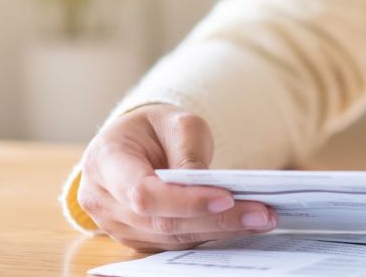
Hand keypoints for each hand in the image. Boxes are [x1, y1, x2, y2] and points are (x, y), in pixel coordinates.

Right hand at [76, 104, 275, 250]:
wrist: (136, 142)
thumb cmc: (156, 128)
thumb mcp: (177, 122)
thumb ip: (189, 152)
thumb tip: (208, 189)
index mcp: (105, 160)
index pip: (143, 192)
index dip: (185, 201)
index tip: (227, 197)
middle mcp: (102, 199)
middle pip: (161, 221)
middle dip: (215, 219)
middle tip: (263, 213)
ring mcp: (115, 225)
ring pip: (170, 238)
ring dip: (219, 231)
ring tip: (262, 219)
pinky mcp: (136, 238)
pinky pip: (174, 244)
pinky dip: (209, 236)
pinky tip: (242, 226)